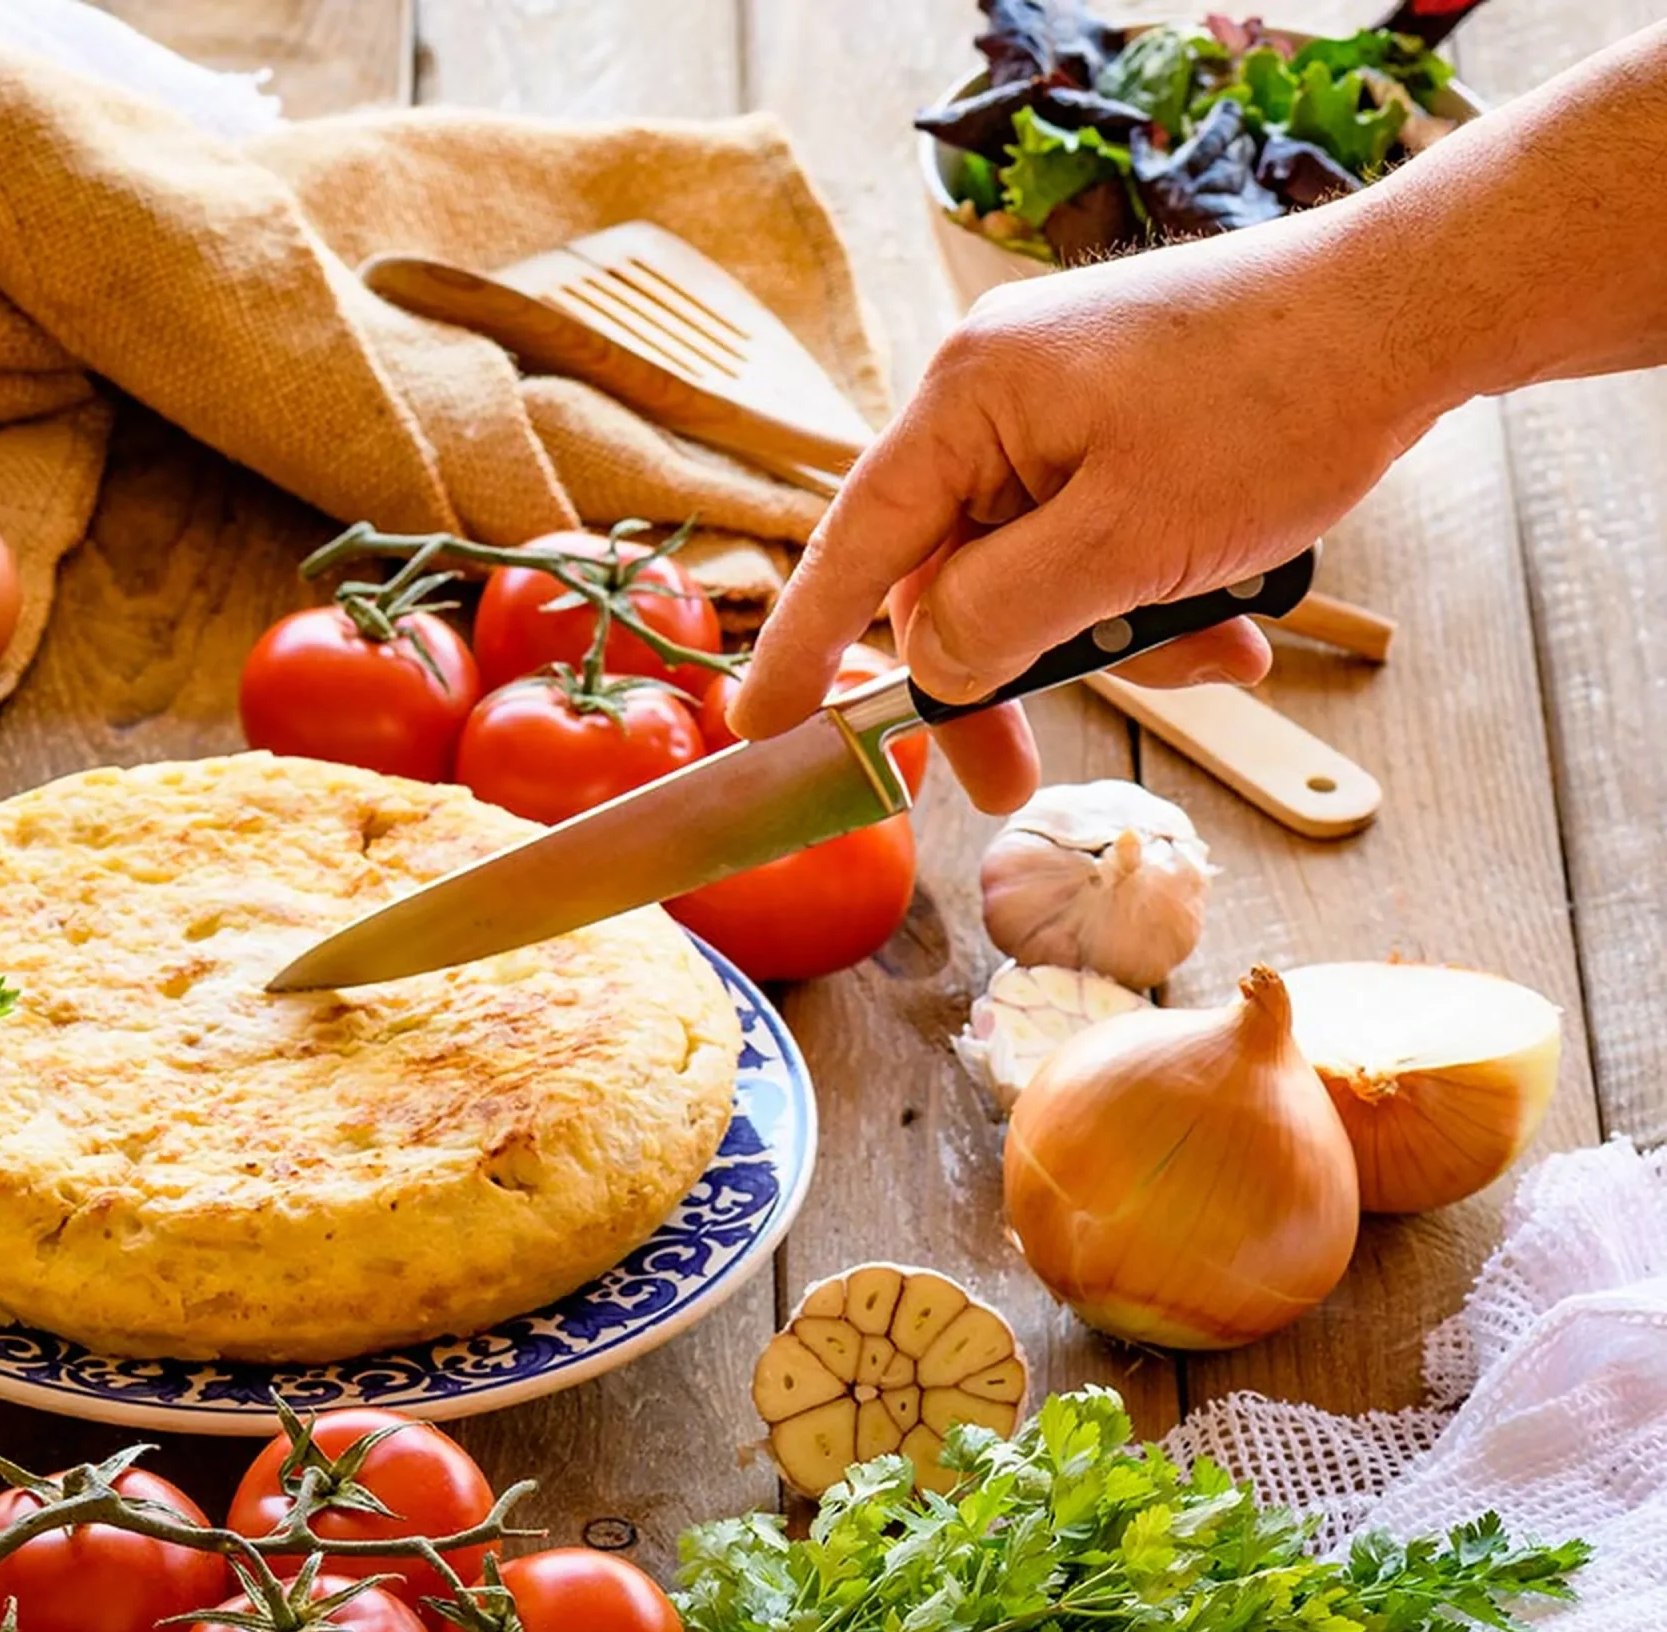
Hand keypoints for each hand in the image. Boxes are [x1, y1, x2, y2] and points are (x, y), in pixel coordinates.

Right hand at [729, 218, 1440, 812]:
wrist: (1412, 309)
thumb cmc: (1276, 403)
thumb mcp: (1125, 544)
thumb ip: (1003, 619)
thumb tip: (932, 667)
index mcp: (968, 401)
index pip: (854, 542)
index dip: (806, 643)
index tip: (760, 723)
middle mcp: (995, 392)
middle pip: (947, 570)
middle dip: (998, 673)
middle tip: (1006, 779)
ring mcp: (1061, 401)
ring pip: (1033, 563)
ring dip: (1106, 637)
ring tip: (1205, 661)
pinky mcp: (1122, 416)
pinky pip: (1093, 531)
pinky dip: (1146, 591)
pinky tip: (1227, 624)